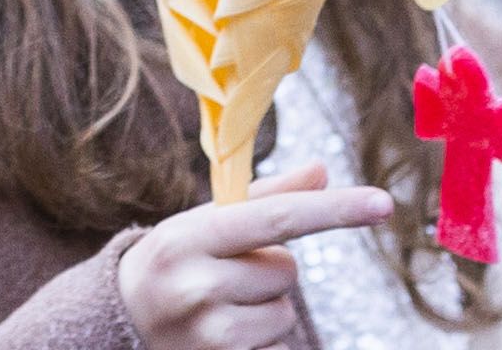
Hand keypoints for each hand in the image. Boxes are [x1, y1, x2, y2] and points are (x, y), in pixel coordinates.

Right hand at [116, 176, 401, 349]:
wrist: (118, 321)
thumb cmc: (173, 261)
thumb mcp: (203, 223)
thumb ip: (265, 198)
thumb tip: (322, 170)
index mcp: (188, 236)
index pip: (277, 217)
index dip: (334, 210)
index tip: (383, 202)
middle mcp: (196, 285)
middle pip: (286, 269)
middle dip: (269, 268)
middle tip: (226, 272)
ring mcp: (209, 334)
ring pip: (284, 311)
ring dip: (266, 307)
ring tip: (221, 304)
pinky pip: (277, 346)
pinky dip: (261, 338)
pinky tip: (222, 332)